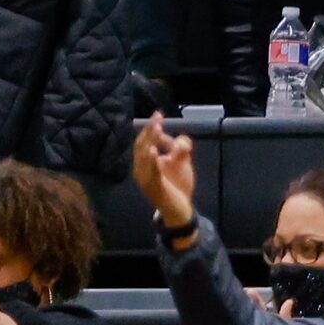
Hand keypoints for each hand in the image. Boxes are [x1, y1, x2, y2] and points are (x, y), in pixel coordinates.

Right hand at [131, 114, 197, 228]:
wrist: (179, 210)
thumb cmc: (178, 186)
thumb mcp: (182, 162)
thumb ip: (182, 147)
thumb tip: (180, 139)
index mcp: (147, 162)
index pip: (145, 141)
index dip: (150, 127)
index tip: (158, 114)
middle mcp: (142, 170)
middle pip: (141, 146)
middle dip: (149, 131)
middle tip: (157, 118)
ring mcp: (146, 179)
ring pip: (143, 158)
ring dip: (150, 142)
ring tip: (156, 129)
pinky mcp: (153, 188)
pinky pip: (150, 173)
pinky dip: (151, 162)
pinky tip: (154, 152)